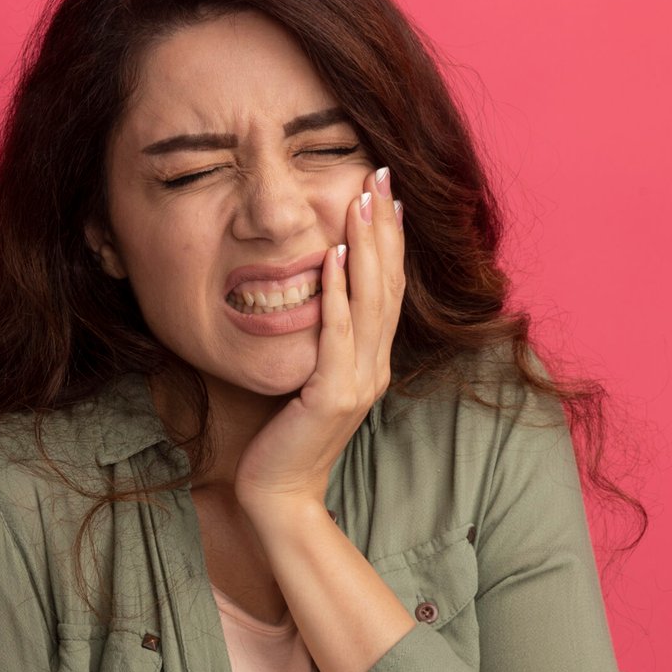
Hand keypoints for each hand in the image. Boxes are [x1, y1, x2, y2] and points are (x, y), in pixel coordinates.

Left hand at [233, 166, 405, 521]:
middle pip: (388, 286)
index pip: (389, 290)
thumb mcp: (311, 380)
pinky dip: (337, 295)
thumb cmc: (286, 438)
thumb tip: (317, 296)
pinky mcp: (330, 397)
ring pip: (369, 303)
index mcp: (372, 363)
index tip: (388, 194)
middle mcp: (374, 369)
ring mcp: (357, 383)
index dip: (391, 241)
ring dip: (367, 248)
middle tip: (381, 176)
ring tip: (361, 202)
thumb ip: (323, 343)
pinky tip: (332, 258)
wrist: (280, 495)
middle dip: (384, 228)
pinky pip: (336, 336)